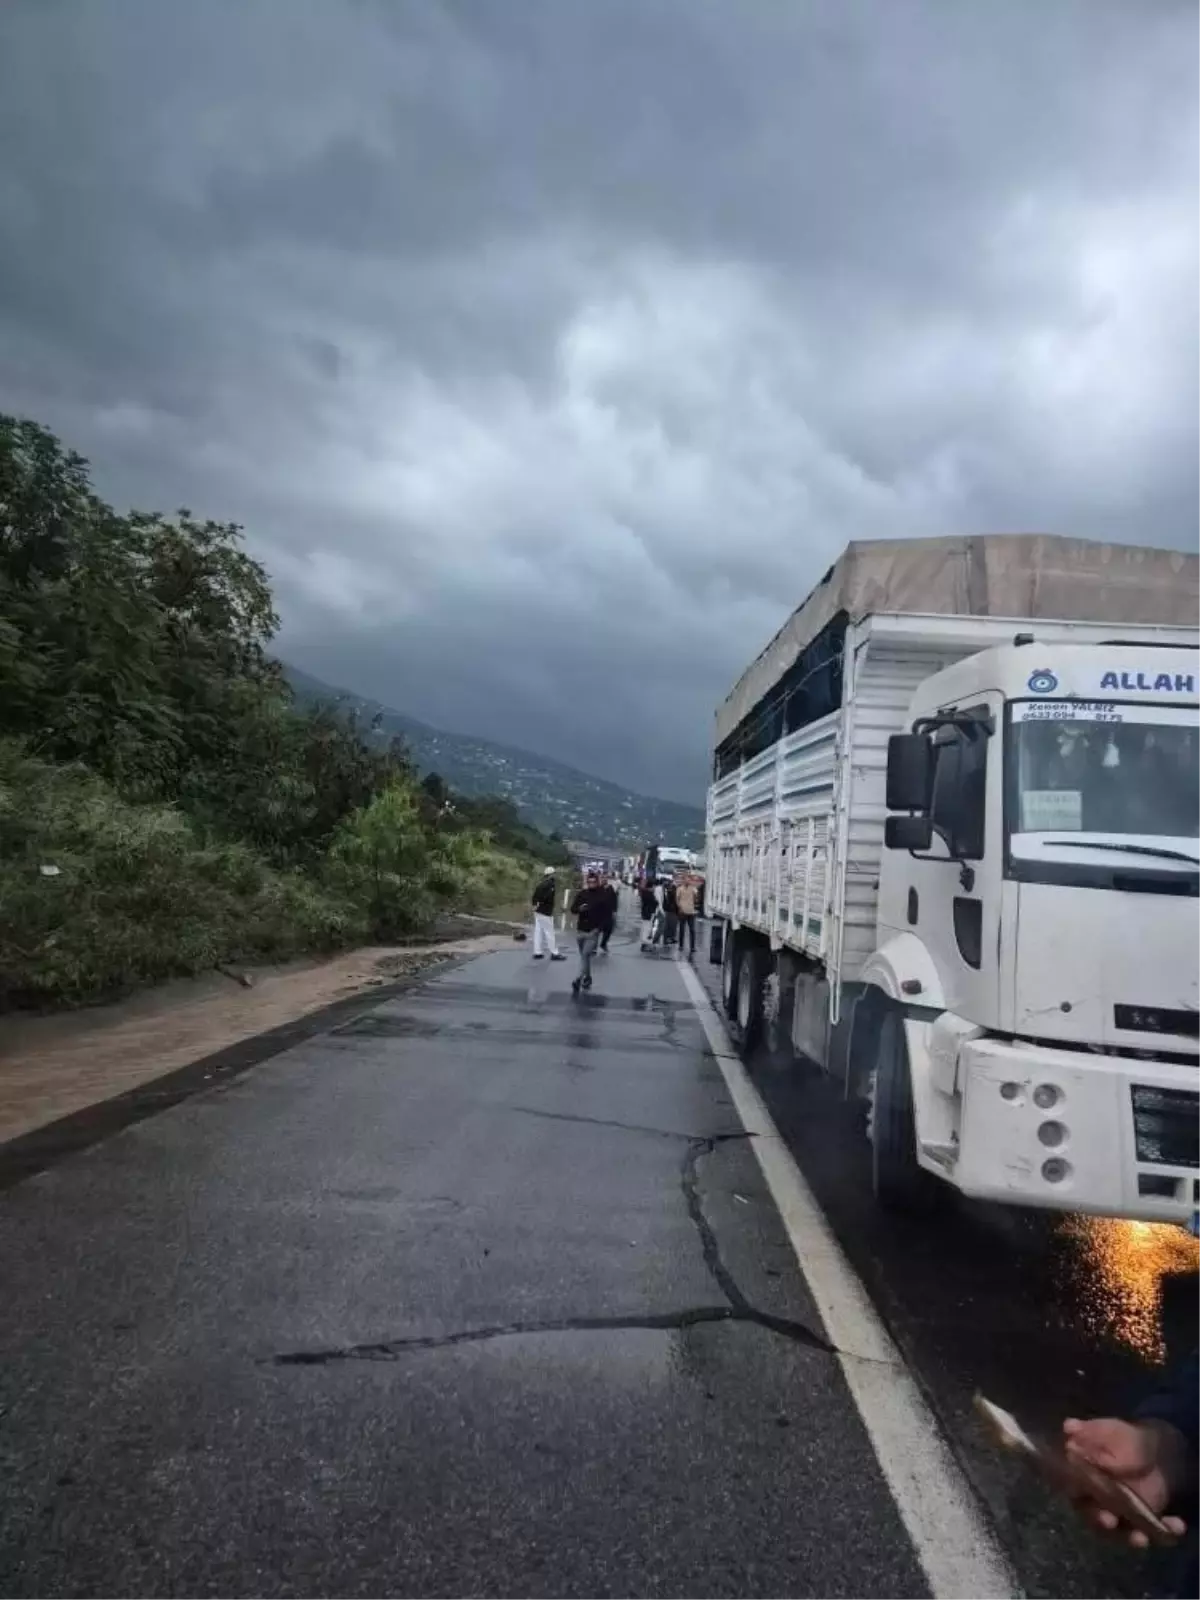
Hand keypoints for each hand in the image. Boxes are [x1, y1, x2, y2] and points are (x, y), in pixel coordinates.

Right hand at [1062, 1417, 1187, 1547]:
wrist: (1149, 1451)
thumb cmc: (1121, 1439)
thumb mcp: (1107, 1432)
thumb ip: (1090, 1432)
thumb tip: (1069, 1426)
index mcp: (1082, 1477)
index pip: (1073, 1486)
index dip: (1076, 1491)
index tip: (1080, 1491)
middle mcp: (1096, 1501)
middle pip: (1092, 1515)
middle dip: (1099, 1520)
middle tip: (1109, 1520)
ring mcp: (1120, 1515)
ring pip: (1120, 1532)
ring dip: (1130, 1537)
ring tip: (1142, 1538)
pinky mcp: (1142, 1522)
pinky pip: (1152, 1532)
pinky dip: (1165, 1531)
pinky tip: (1177, 1524)